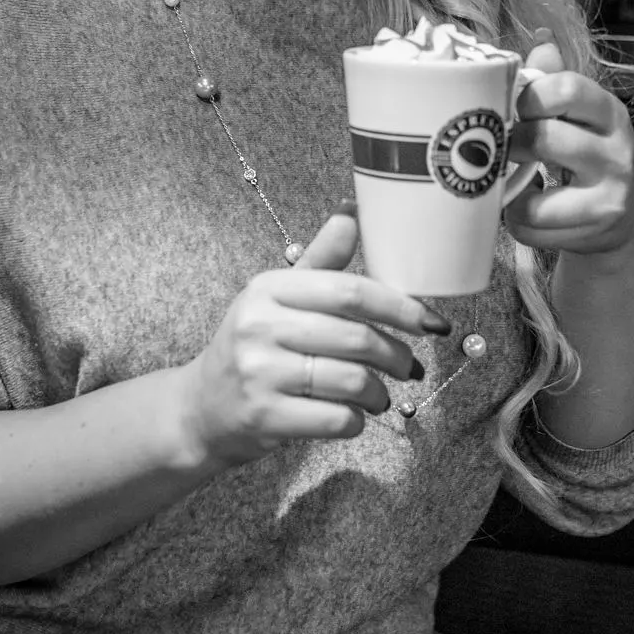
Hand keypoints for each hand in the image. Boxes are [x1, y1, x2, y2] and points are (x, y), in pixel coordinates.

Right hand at [174, 203, 441, 468]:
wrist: (201, 408)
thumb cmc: (252, 348)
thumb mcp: (277, 299)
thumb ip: (319, 262)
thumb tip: (351, 213)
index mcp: (269, 289)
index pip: (350, 291)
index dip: (400, 307)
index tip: (432, 322)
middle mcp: (260, 326)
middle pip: (357, 338)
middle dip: (397, 355)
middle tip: (408, 366)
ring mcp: (259, 372)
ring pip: (352, 381)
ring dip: (380, 393)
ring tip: (380, 395)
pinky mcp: (263, 416)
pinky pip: (336, 419)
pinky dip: (357, 421)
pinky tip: (353, 416)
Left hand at [503, 32, 633, 260]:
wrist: (627, 219)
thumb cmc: (590, 156)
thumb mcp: (583, 116)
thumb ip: (558, 81)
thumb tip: (540, 39)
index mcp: (608, 112)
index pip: (567, 88)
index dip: (529, 96)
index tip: (517, 108)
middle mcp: (617, 150)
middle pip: (544, 138)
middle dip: (513, 143)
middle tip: (508, 147)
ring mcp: (609, 192)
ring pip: (535, 193)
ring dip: (512, 188)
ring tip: (514, 180)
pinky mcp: (594, 227)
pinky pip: (532, 222)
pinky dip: (517, 217)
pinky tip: (528, 208)